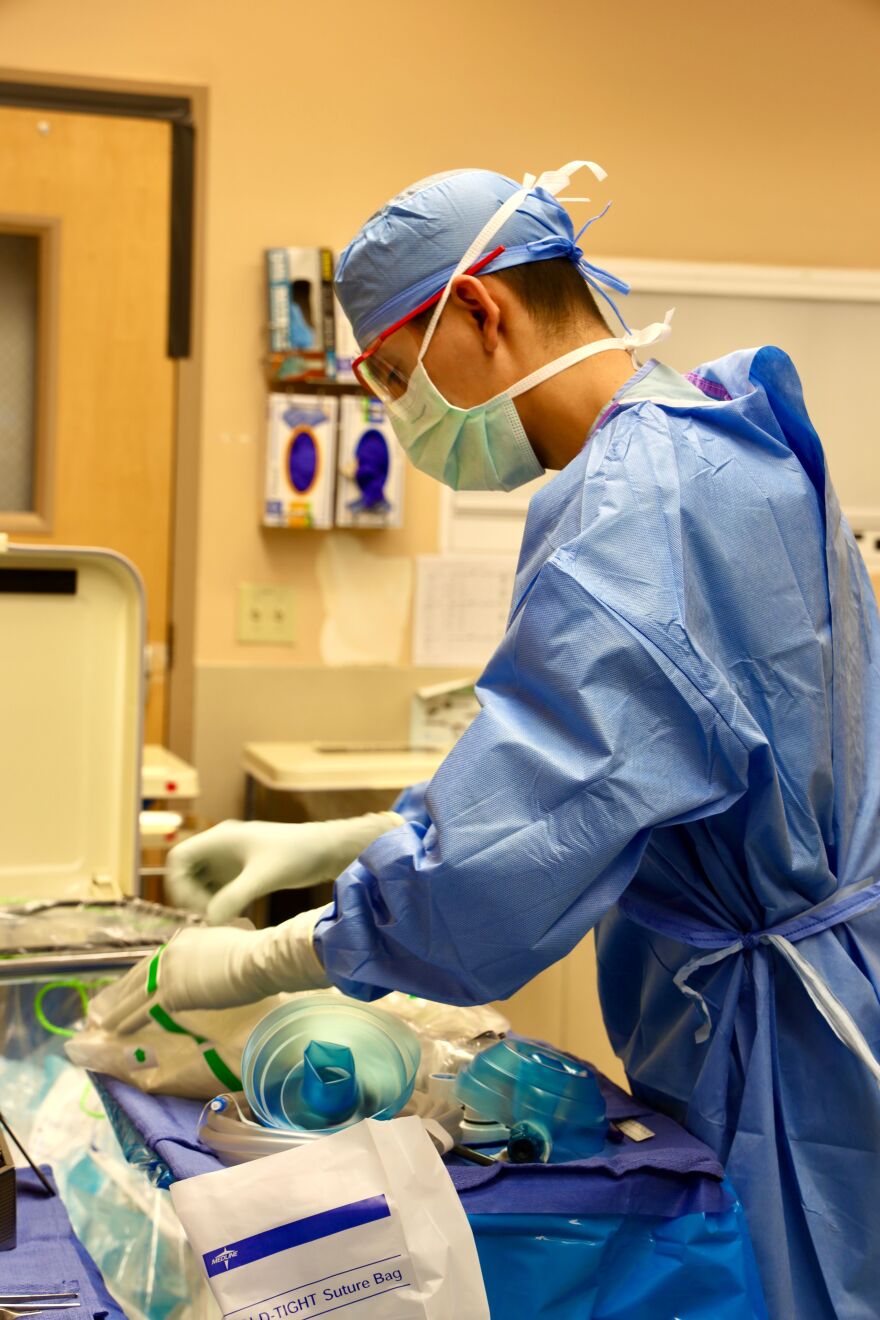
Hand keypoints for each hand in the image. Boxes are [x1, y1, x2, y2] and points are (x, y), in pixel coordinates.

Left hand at [90, 908, 329, 1035]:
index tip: (131, 985)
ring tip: (105, 1023)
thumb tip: (221, 969)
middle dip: (124, 992)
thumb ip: (216, 958)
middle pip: (141, 974)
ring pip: (136, 994)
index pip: (157, 959)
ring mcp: (170, 970)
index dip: (142, 975)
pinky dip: (127, 1022)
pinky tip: (117, 1032)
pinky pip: (143, 1010)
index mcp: (187, 938)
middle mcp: (172, 950)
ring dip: (119, 1010)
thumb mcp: (232, 950)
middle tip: (110, 1006)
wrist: (259, 959)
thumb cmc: (258, 955)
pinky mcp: (172, 991)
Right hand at [165, 813, 402, 923]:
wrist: (325, 850)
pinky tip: (234, 916)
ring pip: (202, 882)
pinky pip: (218, 888)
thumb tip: (210, 920)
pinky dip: (219, 902)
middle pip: (187, 873)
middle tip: (212, 916)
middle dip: (192, 896)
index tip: (197, 905)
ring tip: (223, 918)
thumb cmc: (297, 855)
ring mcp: (231, 859)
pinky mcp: (243, 871)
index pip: (179, 858)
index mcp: (220, 839)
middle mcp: (221, 847)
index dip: (178, 883)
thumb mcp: (263, 877)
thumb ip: (234, 897)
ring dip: (205, 901)